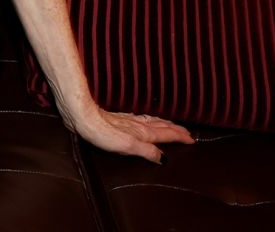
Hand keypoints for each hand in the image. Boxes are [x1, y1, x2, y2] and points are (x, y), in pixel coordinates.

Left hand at [64, 104, 194, 162]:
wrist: (82, 116)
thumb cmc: (101, 133)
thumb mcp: (126, 146)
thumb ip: (146, 151)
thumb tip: (164, 158)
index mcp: (142, 132)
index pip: (166, 134)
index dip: (180, 137)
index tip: (192, 139)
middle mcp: (138, 124)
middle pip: (162, 126)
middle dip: (176, 130)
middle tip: (188, 133)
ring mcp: (128, 120)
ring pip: (153, 121)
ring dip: (165, 124)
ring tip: (173, 126)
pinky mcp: (118, 118)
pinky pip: (142, 119)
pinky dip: (151, 120)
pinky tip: (147, 120)